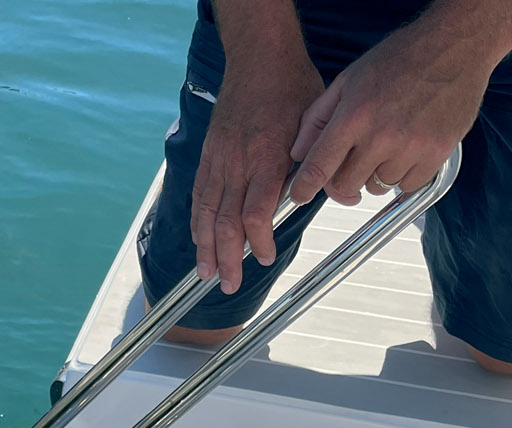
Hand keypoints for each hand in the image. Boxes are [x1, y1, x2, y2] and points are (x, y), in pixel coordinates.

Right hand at [191, 50, 324, 293]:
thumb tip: (313, 197)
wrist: (260, 58)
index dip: (257, 241)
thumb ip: (310, 164)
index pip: (255, 212)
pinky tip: (199, 239)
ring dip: (205, 247)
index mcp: (266, 158)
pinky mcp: (210, 154)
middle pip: (224, 221)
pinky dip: (197, 221)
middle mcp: (237, 163)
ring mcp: (219, 160)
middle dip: (225, 257)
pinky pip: (198, 194)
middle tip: (228, 285)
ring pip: (206, 212)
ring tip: (205, 274)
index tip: (264, 258)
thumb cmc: (292, 88)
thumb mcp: (314, 125)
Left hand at [289, 24, 489, 204]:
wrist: (455, 46)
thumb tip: (299, 152)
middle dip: (341, 182)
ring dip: (375, 175)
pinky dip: (402, 176)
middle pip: (346, 186)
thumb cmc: (401, 59)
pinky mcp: (437, 153)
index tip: (300, 195)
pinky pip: (407, 186)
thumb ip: (318, 118)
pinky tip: (405, 151)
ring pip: (377, 188)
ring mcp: (411, 147)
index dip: (303, 189)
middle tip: (348, 168)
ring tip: (386, 145)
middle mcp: (381, 136)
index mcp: (354, 116)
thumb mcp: (348, 80)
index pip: (318, 167)